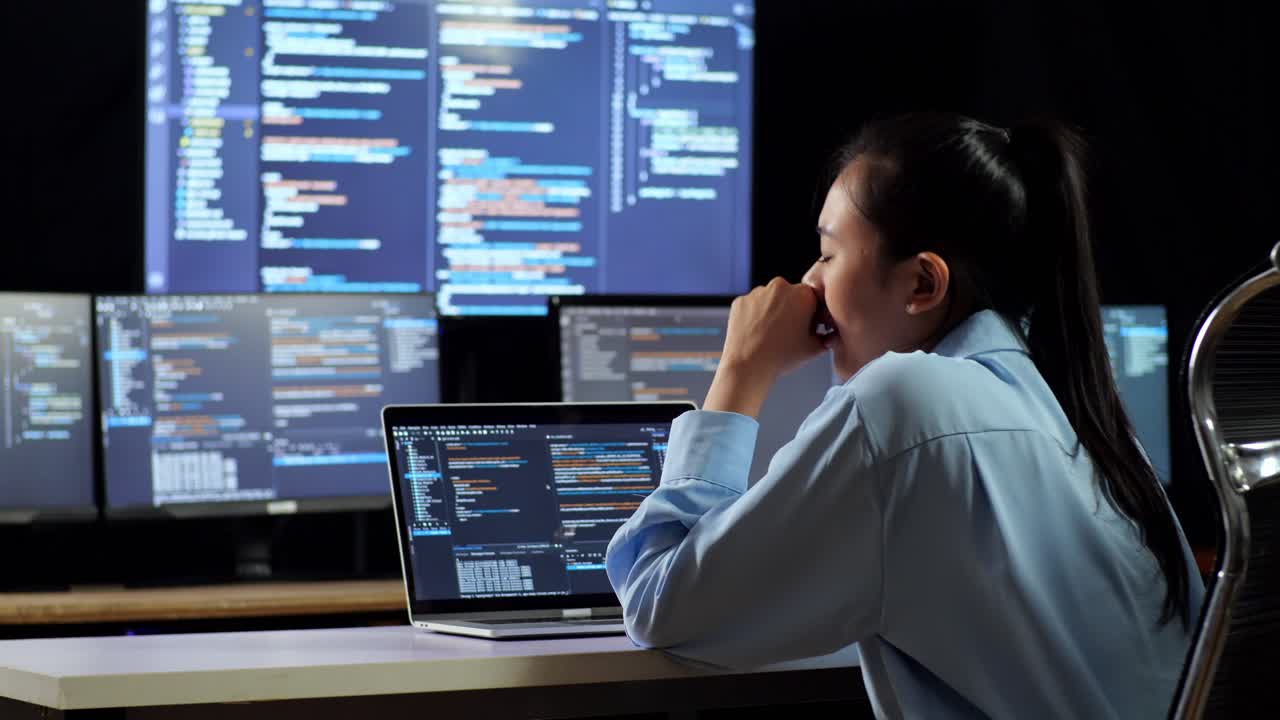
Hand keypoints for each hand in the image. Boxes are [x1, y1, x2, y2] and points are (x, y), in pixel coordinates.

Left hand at [703, 278, 825, 417]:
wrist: (749, 365)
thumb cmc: (782, 357)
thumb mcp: (814, 348)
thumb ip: (826, 336)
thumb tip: (828, 334)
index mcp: (804, 294)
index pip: (812, 300)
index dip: (811, 315)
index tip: (806, 329)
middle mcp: (780, 286)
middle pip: (790, 296)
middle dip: (791, 310)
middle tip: (787, 333)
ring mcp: (757, 292)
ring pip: (769, 300)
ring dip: (772, 312)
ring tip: (770, 335)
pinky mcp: (740, 300)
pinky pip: (752, 306)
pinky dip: (754, 316)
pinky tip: (756, 333)